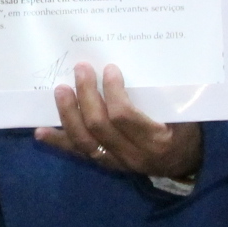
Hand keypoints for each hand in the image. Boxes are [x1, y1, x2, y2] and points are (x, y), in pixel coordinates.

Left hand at [36, 63, 203, 179]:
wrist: (185, 164)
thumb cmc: (187, 131)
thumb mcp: (186, 114)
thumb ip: (166, 96)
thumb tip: (147, 61)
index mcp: (155, 141)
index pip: (124, 117)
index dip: (112, 92)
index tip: (109, 69)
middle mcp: (133, 156)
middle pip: (99, 126)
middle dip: (86, 95)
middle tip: (81, 69)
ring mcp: (116, 163)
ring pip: (84, 142)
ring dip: (68, 114)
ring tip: (60, 90)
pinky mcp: (105, 164)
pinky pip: (79, 154)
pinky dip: (59, 142)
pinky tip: (41, 132)